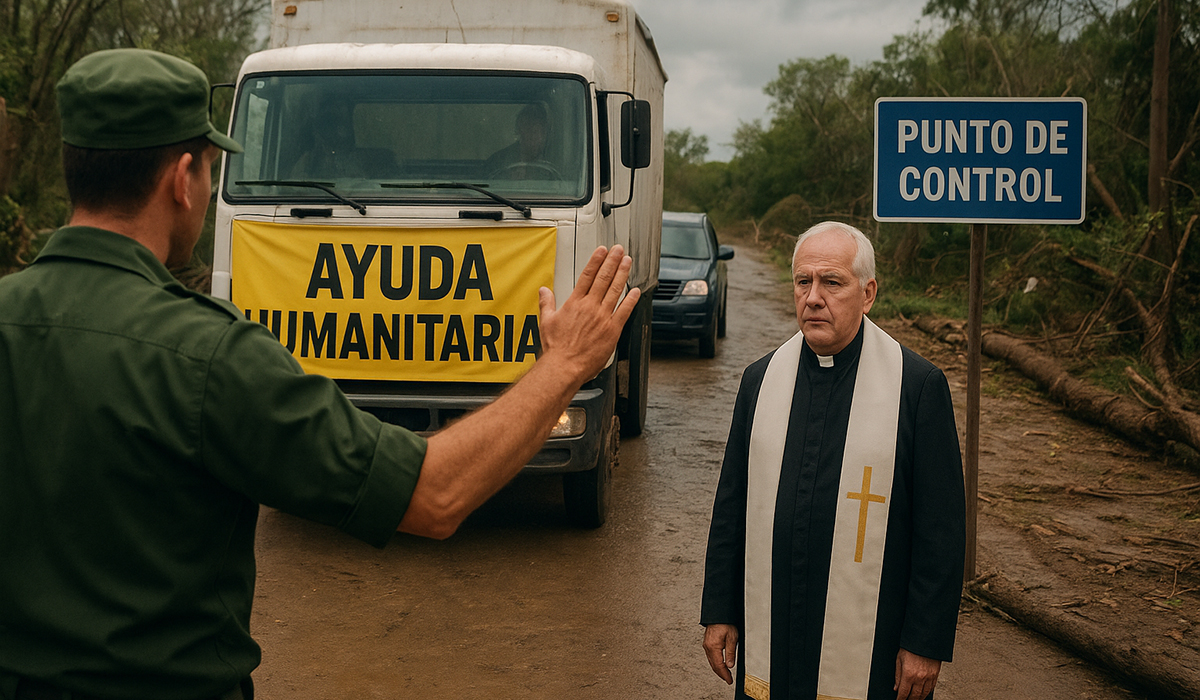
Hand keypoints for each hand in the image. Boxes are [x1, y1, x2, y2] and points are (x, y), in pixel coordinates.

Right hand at [537, 245, 638, 384]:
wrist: (564, 366)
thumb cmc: (556, 349)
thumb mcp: (546, 322)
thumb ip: (547, 304)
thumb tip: (544, 291)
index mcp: (574, 303)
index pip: (587, 275)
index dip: (596, 261)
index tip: (602, 251)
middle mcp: (590, 307)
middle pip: (603, 278)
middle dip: (612, 262)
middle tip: (619, 250)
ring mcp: (602, 317)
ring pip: (615, 290)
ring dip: (623, 274)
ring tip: (627, 262)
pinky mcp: (612, 330)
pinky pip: (624, 311)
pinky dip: (631, 300)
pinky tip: (636, 291)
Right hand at [703, 623, 738, 684]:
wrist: (719, 614)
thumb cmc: (725, 623)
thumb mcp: (732, 638)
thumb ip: (730, 653)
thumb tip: (730, 665)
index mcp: (713, 647)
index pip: (719, 665)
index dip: (724, 674)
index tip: (729, 680)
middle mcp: (708, 647)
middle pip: (714, 665)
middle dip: (721, 674)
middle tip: (728, 680)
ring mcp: (706, 645)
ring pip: (711, 662)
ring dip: (718, 669)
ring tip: (725, 674)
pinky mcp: (707, 643)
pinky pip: (710, 656)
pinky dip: (715, 663)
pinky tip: (719, 664)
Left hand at [894, 648, 940, 699]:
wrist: (925, 639)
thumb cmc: (911, 647)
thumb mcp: (899, 659)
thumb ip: (897, 675)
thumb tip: (896, 687)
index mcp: (909, 674)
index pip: (904, 693)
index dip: (900, 699)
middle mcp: (919, 678)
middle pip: (914, 696)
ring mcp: (929, 677)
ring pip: (924, 694)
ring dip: (919, 698)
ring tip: (914, 699)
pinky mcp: (935, 675)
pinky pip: (931, 688)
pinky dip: (927, 693)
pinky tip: (924, 693)